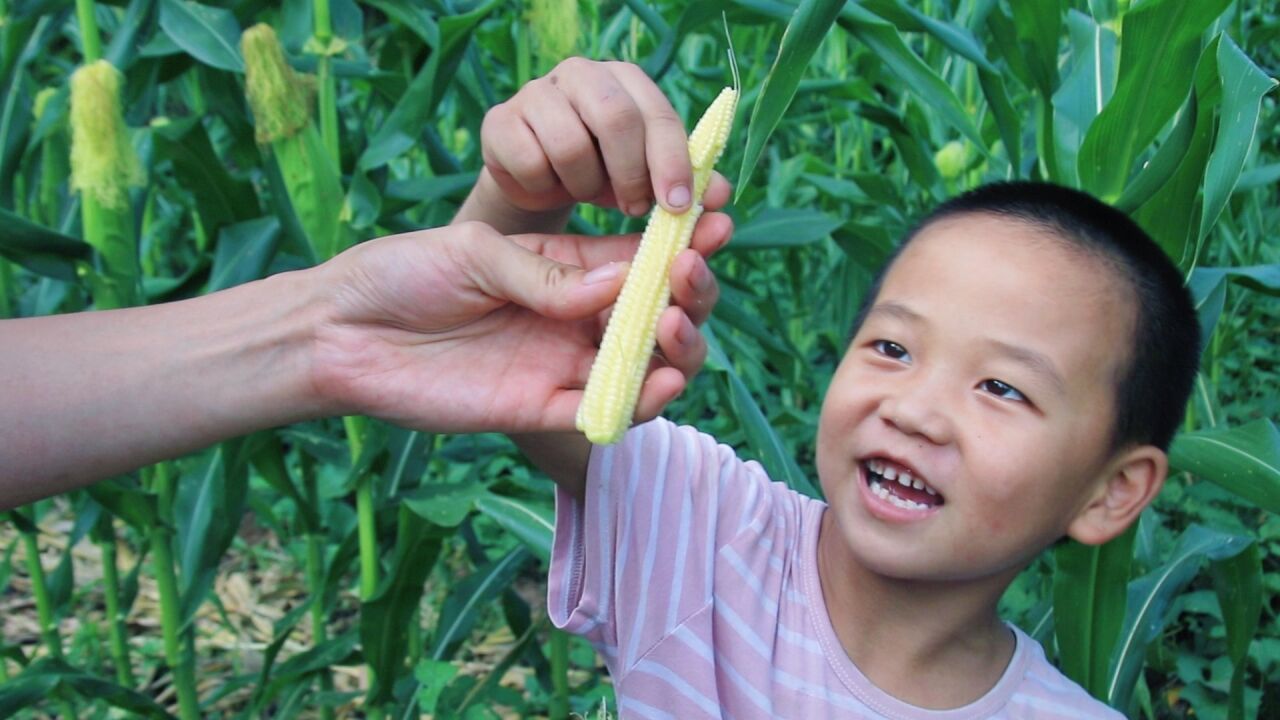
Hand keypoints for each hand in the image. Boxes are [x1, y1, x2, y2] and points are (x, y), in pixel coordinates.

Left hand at [310, 208, 731, 434]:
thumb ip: (543, 272)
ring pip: (639, 365)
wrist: (341, 332)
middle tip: (693, 274)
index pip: (636, 256)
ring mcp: (557, 364)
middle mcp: (570, 317)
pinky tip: (661, 382)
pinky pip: (600, 412)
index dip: (680, 242)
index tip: (717, 222)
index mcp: (562, 268)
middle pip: (652, 312)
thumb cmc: (402, 274)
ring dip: (672, 349)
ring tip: (674, 326)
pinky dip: (637, 402)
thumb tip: (618, 282)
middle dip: (686, 294)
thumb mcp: (473, 251)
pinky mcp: (536, 408)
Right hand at [476, 57, 727, 218]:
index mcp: (627, 80)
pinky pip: (529, 161)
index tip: (678, 207)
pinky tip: (547, 187)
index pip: (658, 113)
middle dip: (630, 173)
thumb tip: (722, 194)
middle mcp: (582, 74)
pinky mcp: (499, 120)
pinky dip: (543, 187)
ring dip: (584, 184)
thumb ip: (685, 183)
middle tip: (634, 209)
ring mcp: (536, 92)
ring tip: (586, 193)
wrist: (536, 179)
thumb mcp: (646, 178)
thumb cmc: (601, 172)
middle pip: (615, 117)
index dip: (671, 162)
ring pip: (570, 144)